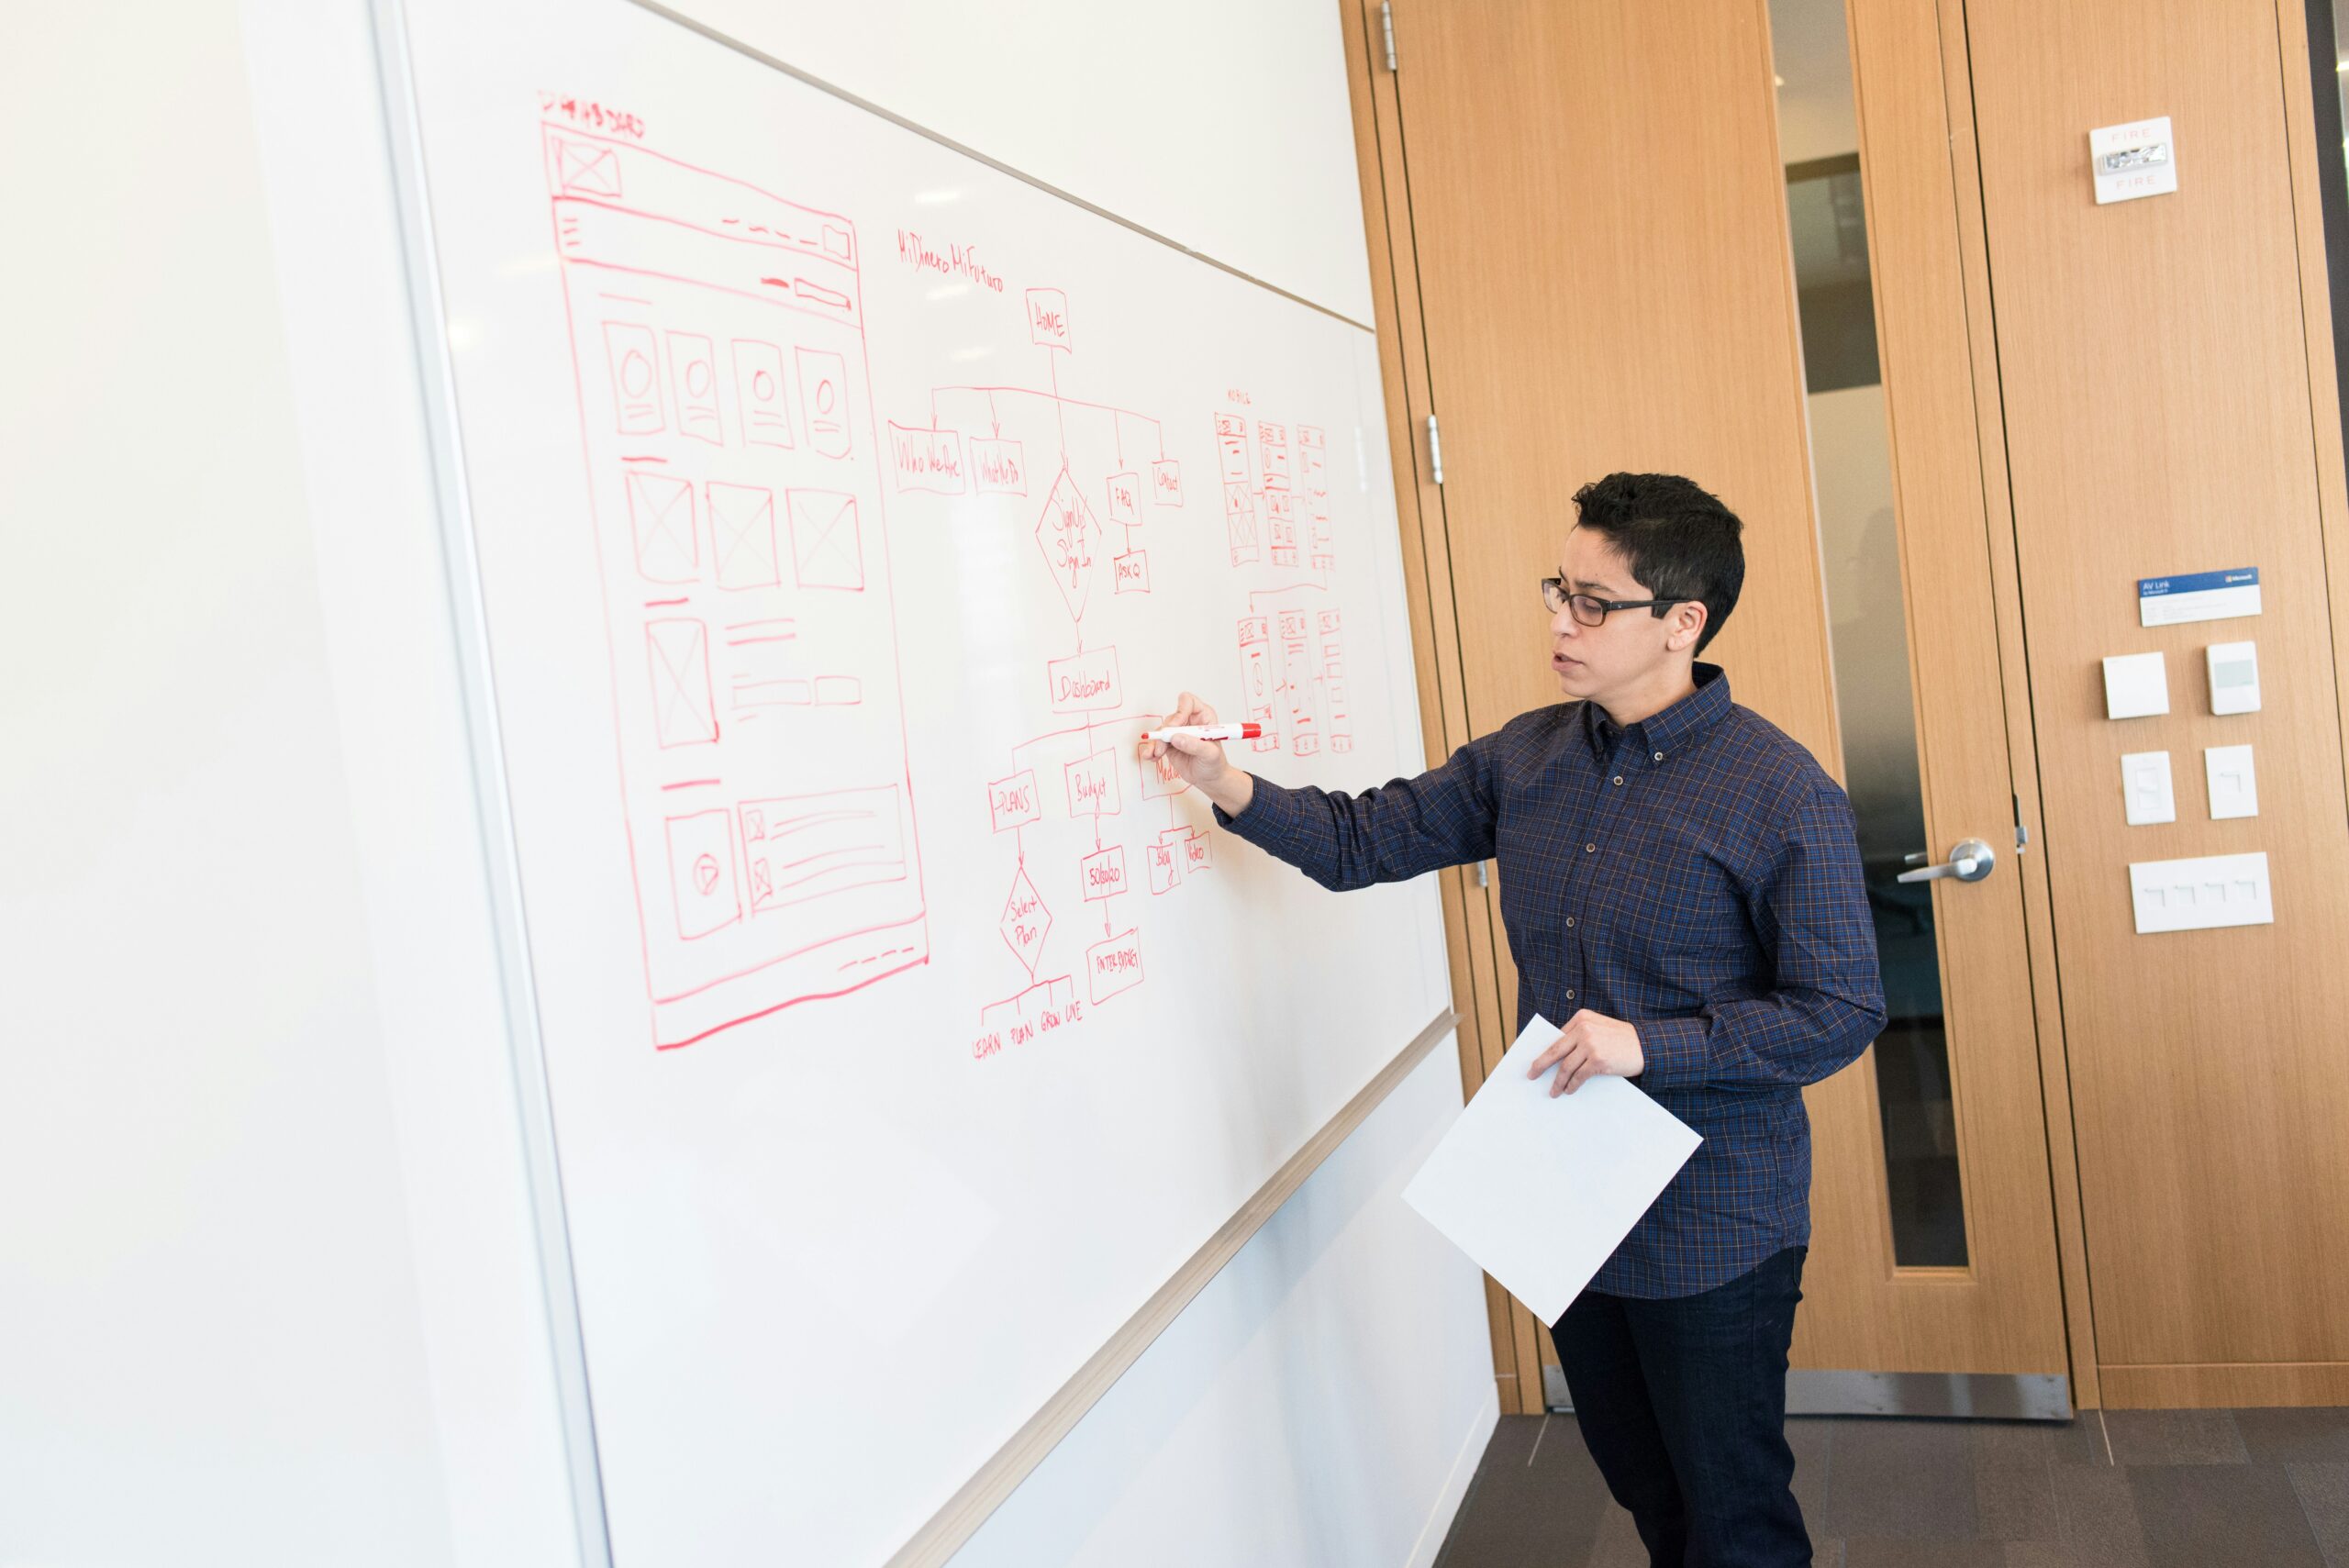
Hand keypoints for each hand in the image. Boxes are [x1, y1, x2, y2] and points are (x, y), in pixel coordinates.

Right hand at [1137, 692, 1252, 815]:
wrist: (1209, 778)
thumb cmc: (1214, 763)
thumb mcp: (1210, 755)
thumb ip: (1194, 745)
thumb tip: (1176, 738)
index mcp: (1203, 717)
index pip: (1188, 702)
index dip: (1180, 711)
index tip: (1175, 726)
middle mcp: (1189, 721)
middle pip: (1172, 717)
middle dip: (1165, 732)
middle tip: (1163, 746)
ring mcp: (1178, 732)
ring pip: (1161, 730)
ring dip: (1156, 742)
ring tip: (1156, 754)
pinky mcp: (1169, 743)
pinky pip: (1156, 742)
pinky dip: (1152, 749)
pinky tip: (1151, 757)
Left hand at [1527, 1009, 1643, 1096]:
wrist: (1647, 1046)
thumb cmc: (1623, 1039)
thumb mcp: (1600, 1027)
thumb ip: (1580, 1035)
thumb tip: (1558, 1055)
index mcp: (1582, 1018)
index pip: (1558, 1037)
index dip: (1545, 1051)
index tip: (1536, 1061)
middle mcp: (1584, 1029)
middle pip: (1555, 1050)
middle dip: (1540, 1065)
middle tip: (1531, 1075)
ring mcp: (1591, 1044)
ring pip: (1566, 1066)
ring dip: (1557, 1082)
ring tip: (1553, 1091)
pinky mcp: (1598, 1060)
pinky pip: (1578, 1076)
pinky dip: (1571, 1085)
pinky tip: (1568, 1090)